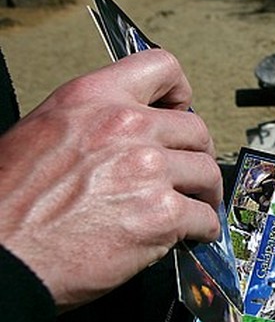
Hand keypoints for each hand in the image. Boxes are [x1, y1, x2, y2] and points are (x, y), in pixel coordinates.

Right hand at [0, 50, 222, 311]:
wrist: (1, 255)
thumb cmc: (7, 204)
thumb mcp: (41, 134)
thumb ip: (93, 125)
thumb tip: (127, 136)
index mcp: (92, 98)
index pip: (161, 66)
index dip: (179, 91)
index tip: (180, 110)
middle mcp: (125, 126)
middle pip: (196, 129)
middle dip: (196, 154)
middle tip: (189, 173)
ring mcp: (148, 170)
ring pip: (206, 173)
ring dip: (204, 192)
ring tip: (193, 206)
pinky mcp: (161, 214)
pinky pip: (204, 217)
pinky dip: (202, 229)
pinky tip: (189, 235)